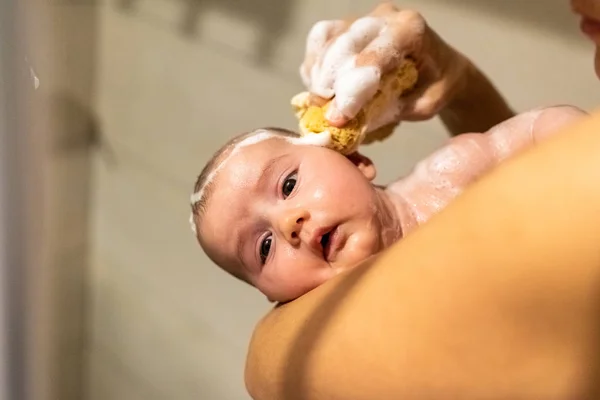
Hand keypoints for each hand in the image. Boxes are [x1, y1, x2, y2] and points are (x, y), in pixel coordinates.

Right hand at [300, 2, 469, 127]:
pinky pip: (319, 40)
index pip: (372, 59)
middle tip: (327, 116)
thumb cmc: (435, 88)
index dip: (351, 91)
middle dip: (330, 84)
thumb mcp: (423, 107)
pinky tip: (320, 89)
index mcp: (411, 31)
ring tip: (322, 104)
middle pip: (343, 45)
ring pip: (326, 40)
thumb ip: (389, 112)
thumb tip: (348, 126)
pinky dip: (314, 67)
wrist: (440, 69)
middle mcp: (385, 17)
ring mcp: (363, 18)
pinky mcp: (346, 25)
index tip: (338, 119)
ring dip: (318, 77)